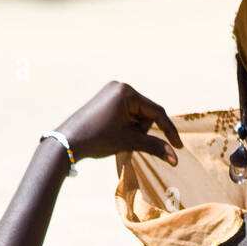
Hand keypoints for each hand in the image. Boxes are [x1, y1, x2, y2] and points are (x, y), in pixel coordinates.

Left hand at [53, 81, 179, 164]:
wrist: (68, 142)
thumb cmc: (97, 139)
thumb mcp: (129, 142)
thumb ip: (154, 147)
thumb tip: (176, 159)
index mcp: (127, 92)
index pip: (156, 112)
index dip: (169, 130)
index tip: (178, 146)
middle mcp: (120, 87)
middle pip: (146, 113)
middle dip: (142, 130)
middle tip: (127, 141)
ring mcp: (112, 91)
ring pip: (137, 114)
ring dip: (134, 129)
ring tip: (118, 138)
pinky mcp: (106, 99)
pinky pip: (127, 113)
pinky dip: (127, 125)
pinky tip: (115, 133)